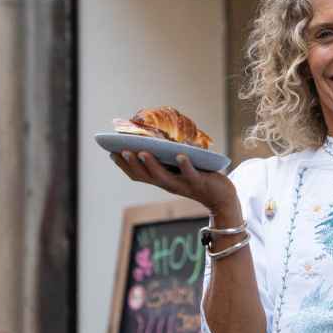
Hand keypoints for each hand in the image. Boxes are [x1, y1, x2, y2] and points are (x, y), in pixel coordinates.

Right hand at [111, 150, 238, 214]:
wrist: (221, 196)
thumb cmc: (199, 177)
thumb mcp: (179, 167)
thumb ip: (168, 157)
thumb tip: (154, 135)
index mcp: (162, 179)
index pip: (138, 175)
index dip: (124, 165)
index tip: (110, 153)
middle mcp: (169, 184)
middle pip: (146, 176)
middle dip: (132, 164)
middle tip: (121, 150)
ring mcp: (183, 184)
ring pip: (163, 177)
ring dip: (152, 165)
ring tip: (142, 152)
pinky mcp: (200, 182)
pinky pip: (191, 173)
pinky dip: (185, 165)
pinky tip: (180, 155)